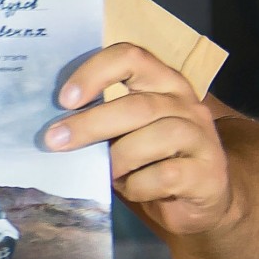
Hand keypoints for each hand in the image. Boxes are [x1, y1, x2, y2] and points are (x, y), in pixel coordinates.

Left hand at [46, 42, 231, 236]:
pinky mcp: (208, 173)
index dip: (95, 72)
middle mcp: (186, 103)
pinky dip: (139, 185)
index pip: (131, 57)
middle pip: (137, 105)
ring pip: (154, 138)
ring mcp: (201, 137)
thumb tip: (50, 128)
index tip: (64, 99)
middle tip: (54, 141)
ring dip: (117, 159)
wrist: (197, 200)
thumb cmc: (148, 160)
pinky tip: (131, 188)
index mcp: (161, 82)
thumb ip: (98, 121)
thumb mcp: (122, 134)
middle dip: (90, 124)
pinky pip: (166, 175)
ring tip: (103, 172)